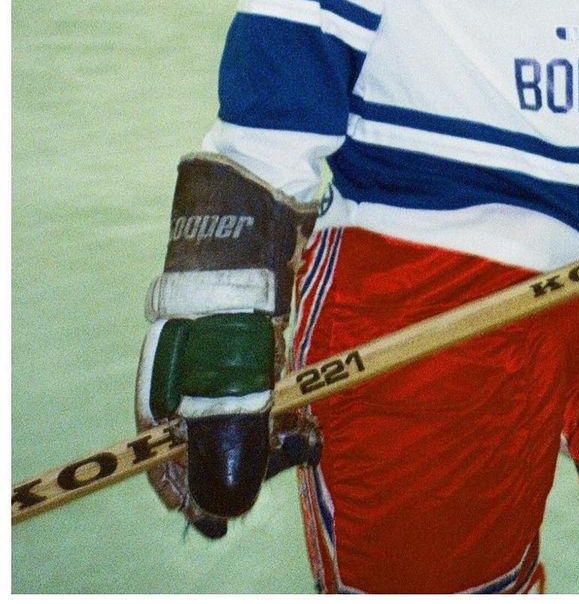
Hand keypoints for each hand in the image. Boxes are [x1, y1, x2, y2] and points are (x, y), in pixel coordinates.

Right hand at [135, 155, 316, 531]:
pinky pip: (266, 370)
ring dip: (270, 427)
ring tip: (303, 444)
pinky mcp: (260, 311)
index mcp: (170, 350)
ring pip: (242, 396)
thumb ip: (235, 421)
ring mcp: (227, 326)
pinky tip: (306, 416)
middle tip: (283, 466)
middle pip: (206, 418)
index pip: (160, 430)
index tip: (212, 514)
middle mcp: (192, 342)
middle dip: (240, 455)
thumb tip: (228, 497)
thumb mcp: (240, 344)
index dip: (180, 478)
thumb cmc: (243, 245)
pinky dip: (284, 395)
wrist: (268, 175)